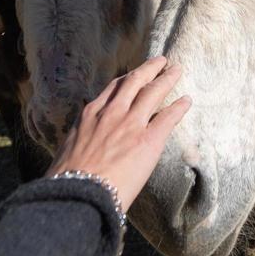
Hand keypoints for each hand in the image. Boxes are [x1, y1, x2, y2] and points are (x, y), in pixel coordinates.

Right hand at [47, 56, 191, 209]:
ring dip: (167, 79)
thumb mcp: (67, 149)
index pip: (113, 88)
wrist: (78, 194)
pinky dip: (179, 107)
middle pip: (135, 82)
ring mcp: (131, 124)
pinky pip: (168, 117)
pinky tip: (187, 101)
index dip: (128, 79)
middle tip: (161, 61)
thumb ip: (80, 138)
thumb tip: (82, 142)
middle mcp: (111, 113)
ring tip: (177, 70)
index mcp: (90, 114)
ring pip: (153, 92)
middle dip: (149, 69)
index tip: (135, 73)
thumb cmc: (67, 180)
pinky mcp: (148, 141)